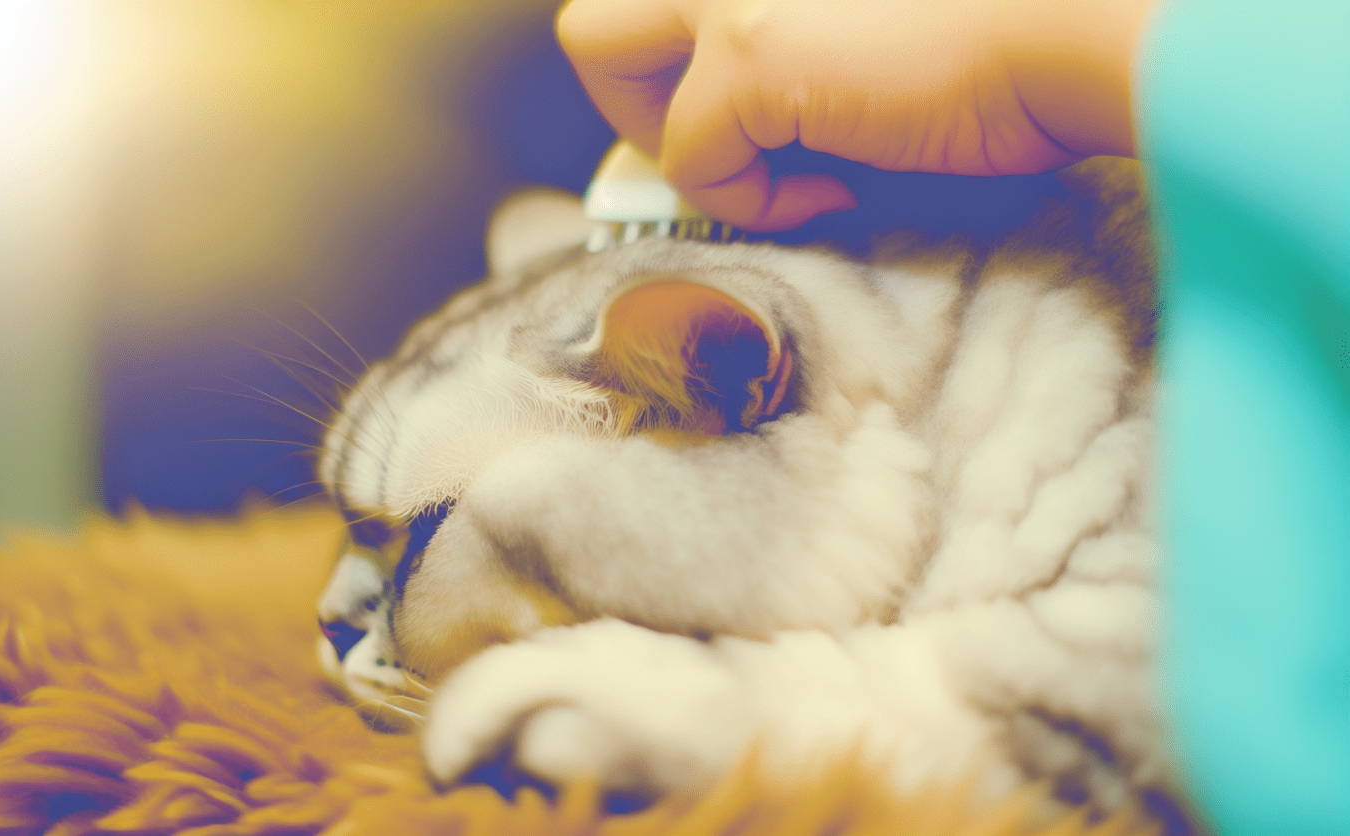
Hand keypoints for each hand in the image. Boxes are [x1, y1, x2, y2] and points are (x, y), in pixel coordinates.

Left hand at [558, 0, 1156, 230]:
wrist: (1087, 26)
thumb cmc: (1013, 32)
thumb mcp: (865, 28)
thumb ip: (794, 48)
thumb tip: (745, 122)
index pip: (659, 7)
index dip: (681, 72)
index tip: (758, 126)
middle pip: (597, 9)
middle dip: (639, 96)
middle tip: (730, 139)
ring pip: (595, 50)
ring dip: (668, 132)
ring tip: (770, 162)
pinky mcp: (751, 52)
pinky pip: (690, 161)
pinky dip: (756, 200)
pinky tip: (842, 189)